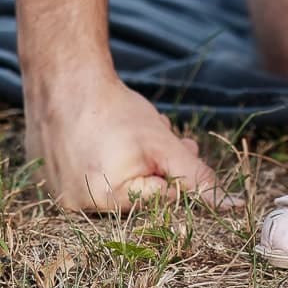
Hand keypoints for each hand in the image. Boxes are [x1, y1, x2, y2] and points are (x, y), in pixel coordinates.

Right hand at [25, 72, 239, 212]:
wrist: (62, 79)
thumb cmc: (114, 110)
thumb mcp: (162, 143)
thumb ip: (196, 177)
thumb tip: (233, 206)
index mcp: (108, 203)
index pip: (159, 202)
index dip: (176, 175)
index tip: (180, 151)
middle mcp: (81, 208)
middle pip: (138, 197)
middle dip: (162, 168)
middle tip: (173, 139)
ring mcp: (64, 195)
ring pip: (118, 186)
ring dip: (138, 162)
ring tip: (140, 131)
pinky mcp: (54, 180)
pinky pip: (92, 178)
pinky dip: (109, 160)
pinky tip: (110, 135)